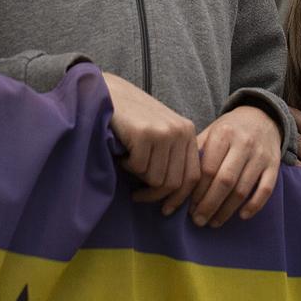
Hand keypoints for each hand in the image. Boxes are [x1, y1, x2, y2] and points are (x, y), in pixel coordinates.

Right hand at [104, 74, 199, 214]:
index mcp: (188, 132)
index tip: (165, 209)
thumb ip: (172, 155)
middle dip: (154, 195)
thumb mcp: (160, 133)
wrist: (107, 92)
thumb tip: (176, 195)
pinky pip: (138, 168)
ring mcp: (164, 132)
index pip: (193, 177)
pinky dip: (126, 166)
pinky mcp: (145, 134)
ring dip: (138, 177)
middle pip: (174, 183)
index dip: (179, 198)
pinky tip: (122, 152)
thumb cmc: (131, 118)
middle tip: (138, 196)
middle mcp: (180, 131)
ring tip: (129, 161)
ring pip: (155, 179)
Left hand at [191, 105, 282, 225]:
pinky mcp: (274, 165)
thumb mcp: (211, 132)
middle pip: (225, 181)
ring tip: (214, 222)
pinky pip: (266, 189)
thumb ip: (196, 152)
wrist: (262, 117)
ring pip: (243, 189)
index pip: (208, 169)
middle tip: (198, 221)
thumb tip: (177, 180)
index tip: (188, 208)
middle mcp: (244, 143)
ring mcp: (261, 155)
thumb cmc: (229, 129)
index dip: (197, 191)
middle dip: (209, 205)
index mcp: (223, 134)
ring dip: (227, 210)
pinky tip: (242, 216)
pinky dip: (255, 205)